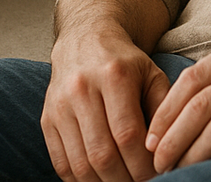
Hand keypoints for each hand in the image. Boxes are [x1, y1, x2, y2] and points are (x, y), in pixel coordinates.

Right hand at [42, 30, 170, 181]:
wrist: (86, 42)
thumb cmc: (127, 63)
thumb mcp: (153, 75)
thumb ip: (163, 107)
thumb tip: (164, 148)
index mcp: (115, 76)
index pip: (128, 133)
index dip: (143, 161)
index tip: (159, 172)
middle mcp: (82, 91)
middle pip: (102, 152)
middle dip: (125, 177)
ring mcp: (60, 107)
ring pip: (79, 162)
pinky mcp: (47, 121)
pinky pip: (60, 162)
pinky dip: (80, 179)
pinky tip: (100, 180)